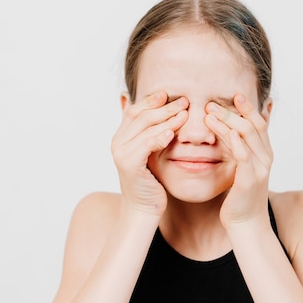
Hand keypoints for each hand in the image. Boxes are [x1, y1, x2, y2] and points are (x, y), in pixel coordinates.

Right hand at [111, 92, 187, 216]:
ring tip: (184, 113)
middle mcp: (118, 142)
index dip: (152, 100)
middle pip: (141, 116)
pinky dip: (159, 137)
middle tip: (184, 101)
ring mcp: (121, 153)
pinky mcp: (129, 165)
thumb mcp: (149, 153)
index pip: (136, 111)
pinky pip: (146, 145)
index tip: (170, 94)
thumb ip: (150, 134)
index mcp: (122, 137)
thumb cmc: (150, 181)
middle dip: (164, 107)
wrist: (143, 208)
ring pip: (146, 129)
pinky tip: (173, 132)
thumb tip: (155, 116)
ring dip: (167, 119)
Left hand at [205, 94, 272, 225]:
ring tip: (209, 113)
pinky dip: (235, 143)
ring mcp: (259, 169)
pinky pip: (244, 157)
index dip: (248, 108)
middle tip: (212, 103)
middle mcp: (265, 158)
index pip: (259, 123)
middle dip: (233, 111)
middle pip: (252, 126)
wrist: (247, 224)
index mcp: (264, 153)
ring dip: (228, 122)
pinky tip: (225, 133)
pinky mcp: (249, 181)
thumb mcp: (244, 167)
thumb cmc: (241, 196)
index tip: (234, 95)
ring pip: (247, 137)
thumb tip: (236, 130)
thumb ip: (243, 147)